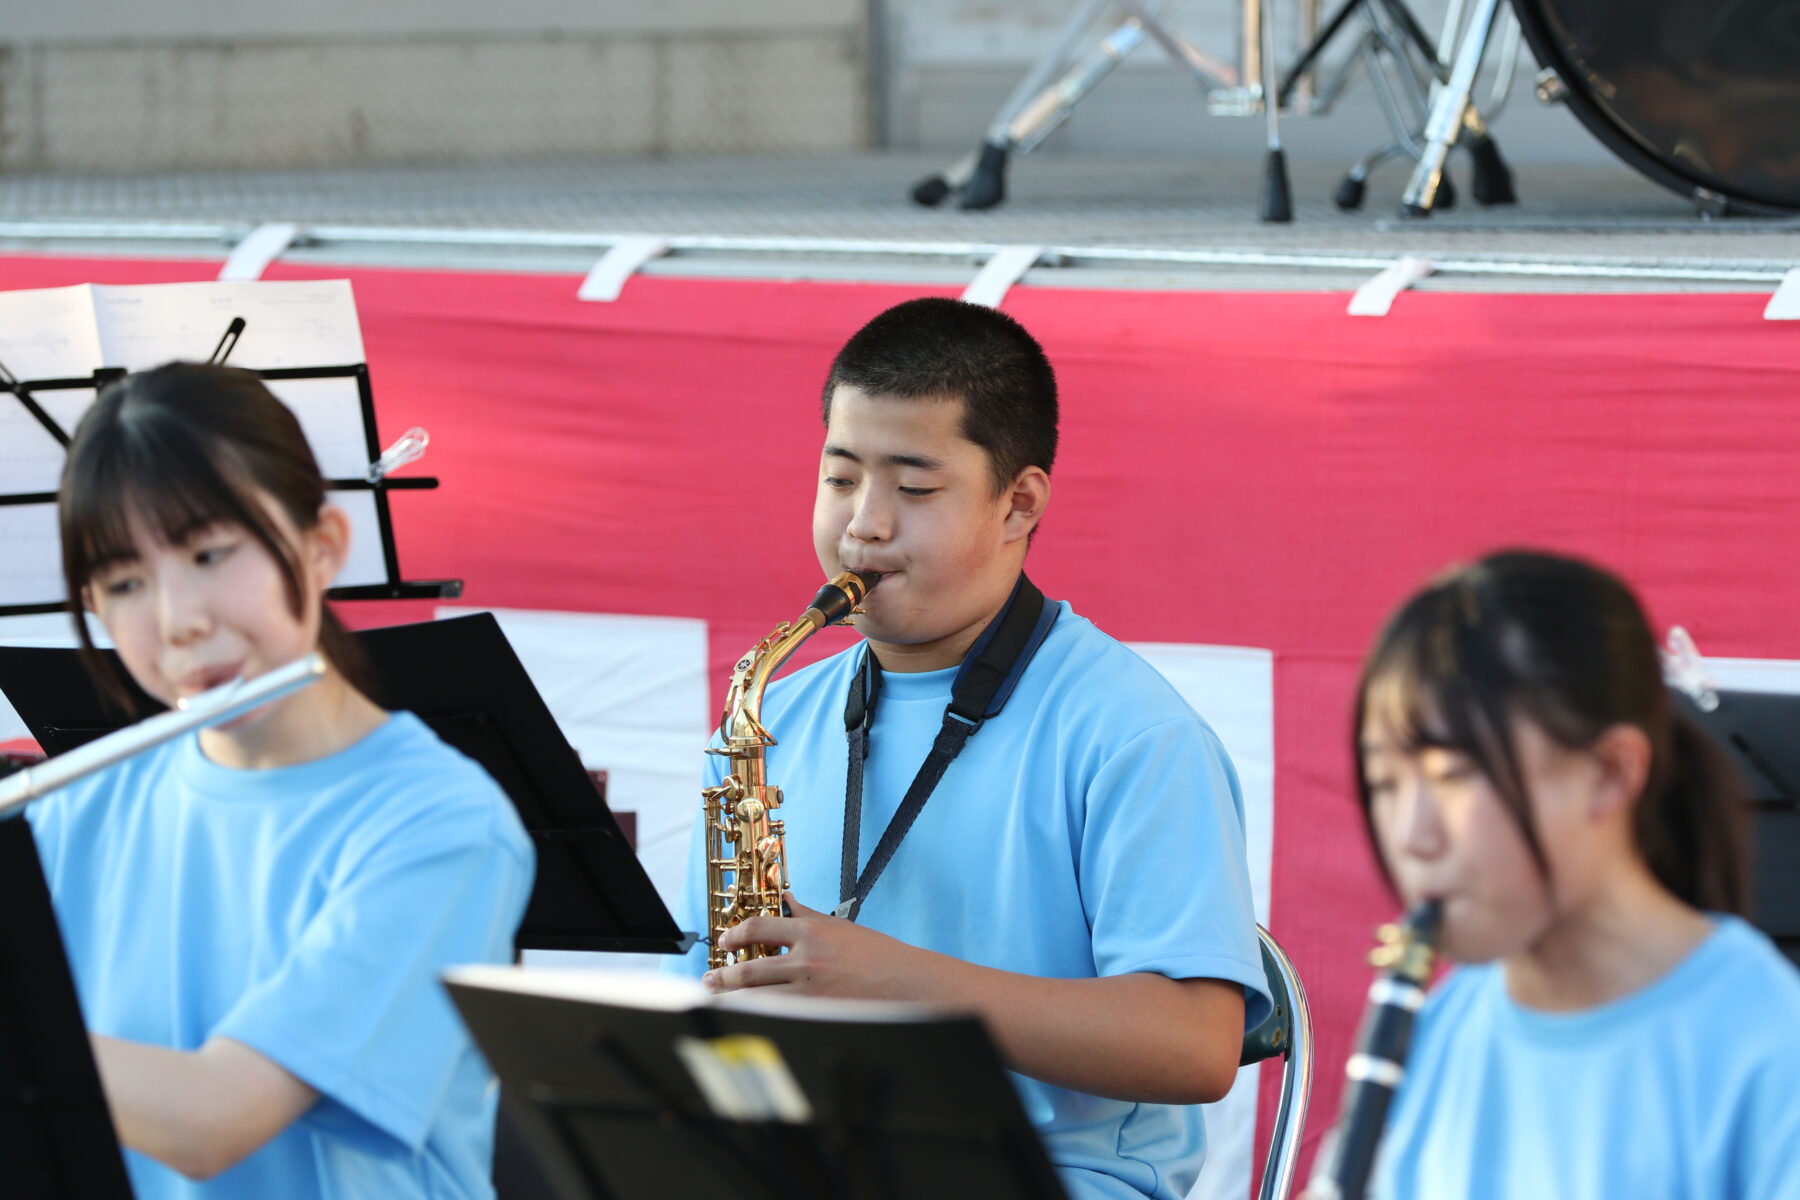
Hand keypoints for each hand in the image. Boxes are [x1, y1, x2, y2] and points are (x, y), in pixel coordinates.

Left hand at [703, 894, 929, 999]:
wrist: (906, 982)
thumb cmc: (877, 954)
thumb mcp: (840, 927)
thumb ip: (808, 916)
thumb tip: (787, 901)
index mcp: (811, 932)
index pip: (761, 927)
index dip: (736, 934)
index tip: (724, 942)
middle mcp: (806, 959)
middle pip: (750, 968)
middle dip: (723, 976)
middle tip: (710, 978)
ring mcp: (810, 989)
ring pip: (759, 996)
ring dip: (734, 998)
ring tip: (719, 999)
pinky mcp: (817, 1012)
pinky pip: (779, 1013)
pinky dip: (759, 1014)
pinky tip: (749, 1015)